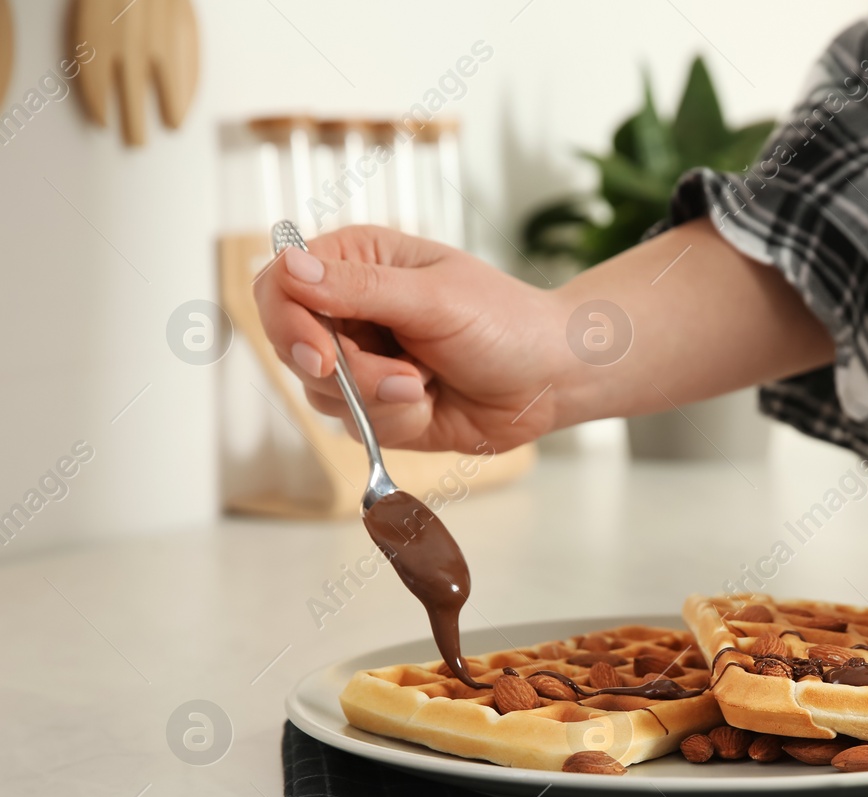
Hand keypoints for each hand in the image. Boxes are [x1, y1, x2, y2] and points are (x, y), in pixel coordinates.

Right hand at [253, 225, 558, 452]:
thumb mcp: (435, 298)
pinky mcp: (377, 407)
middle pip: (293, 348)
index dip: (288, 323)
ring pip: (321, 396)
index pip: (280, 286)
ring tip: (428, 383)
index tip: (322, 356)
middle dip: (350, 374)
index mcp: (357, 261)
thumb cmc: (506, 322)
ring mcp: (361, 362)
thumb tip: (290, 266)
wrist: (551, 378)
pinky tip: (432, 403)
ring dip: (380, 400)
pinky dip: (396, 422)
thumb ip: (361, 287)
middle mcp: (349, 310)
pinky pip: (356, 426)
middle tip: (407, 378)